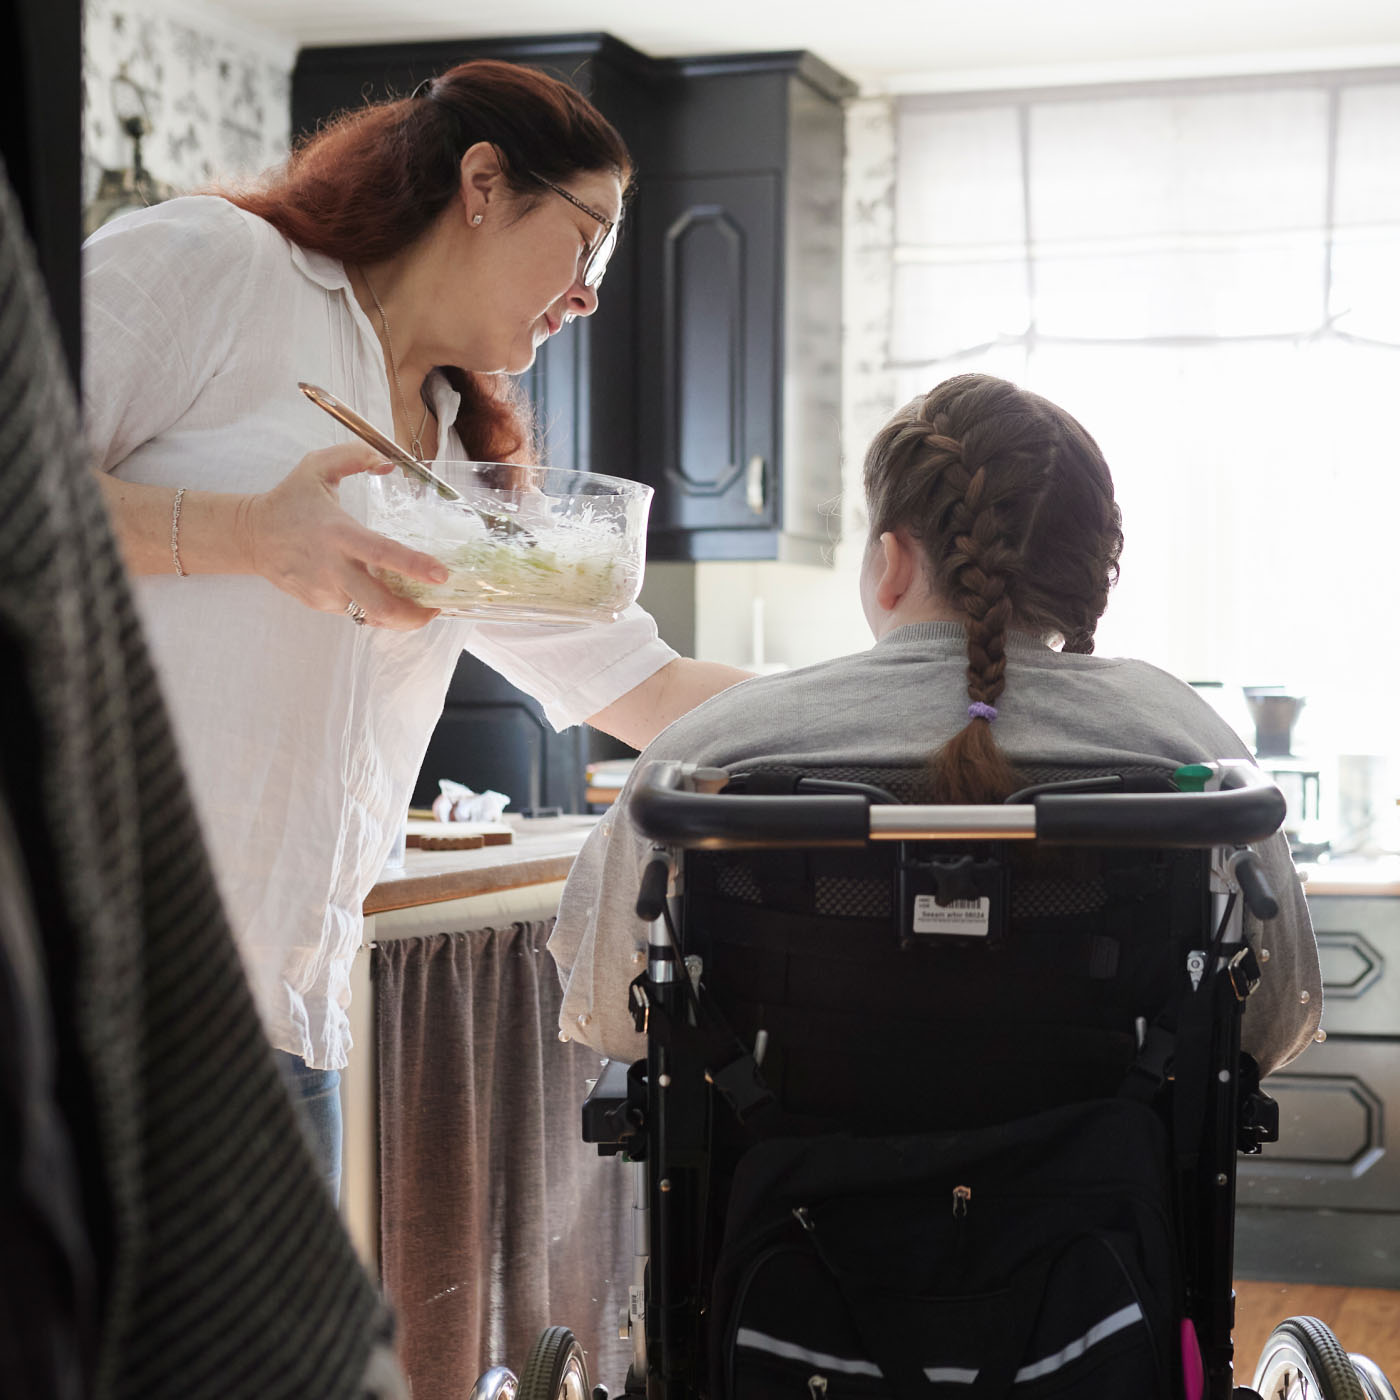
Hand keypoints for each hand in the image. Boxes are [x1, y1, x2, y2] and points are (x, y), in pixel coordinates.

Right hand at [239, 443, 448, 629]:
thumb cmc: (290, 500)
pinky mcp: (322, 604)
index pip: (382, 553)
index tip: (441, 574)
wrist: (252, 536)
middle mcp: (333, 567)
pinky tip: (387, 596)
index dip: (414, 566)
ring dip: (400, 615)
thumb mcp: (318, 466)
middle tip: (436, 606)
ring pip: (371, 615)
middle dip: (413, 615)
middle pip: (379, 605)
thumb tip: (390, 462)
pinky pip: (358, 612)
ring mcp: (326, 591)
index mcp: (338, 533)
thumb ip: (356, 456)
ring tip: (419, 604)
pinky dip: (377, 609)